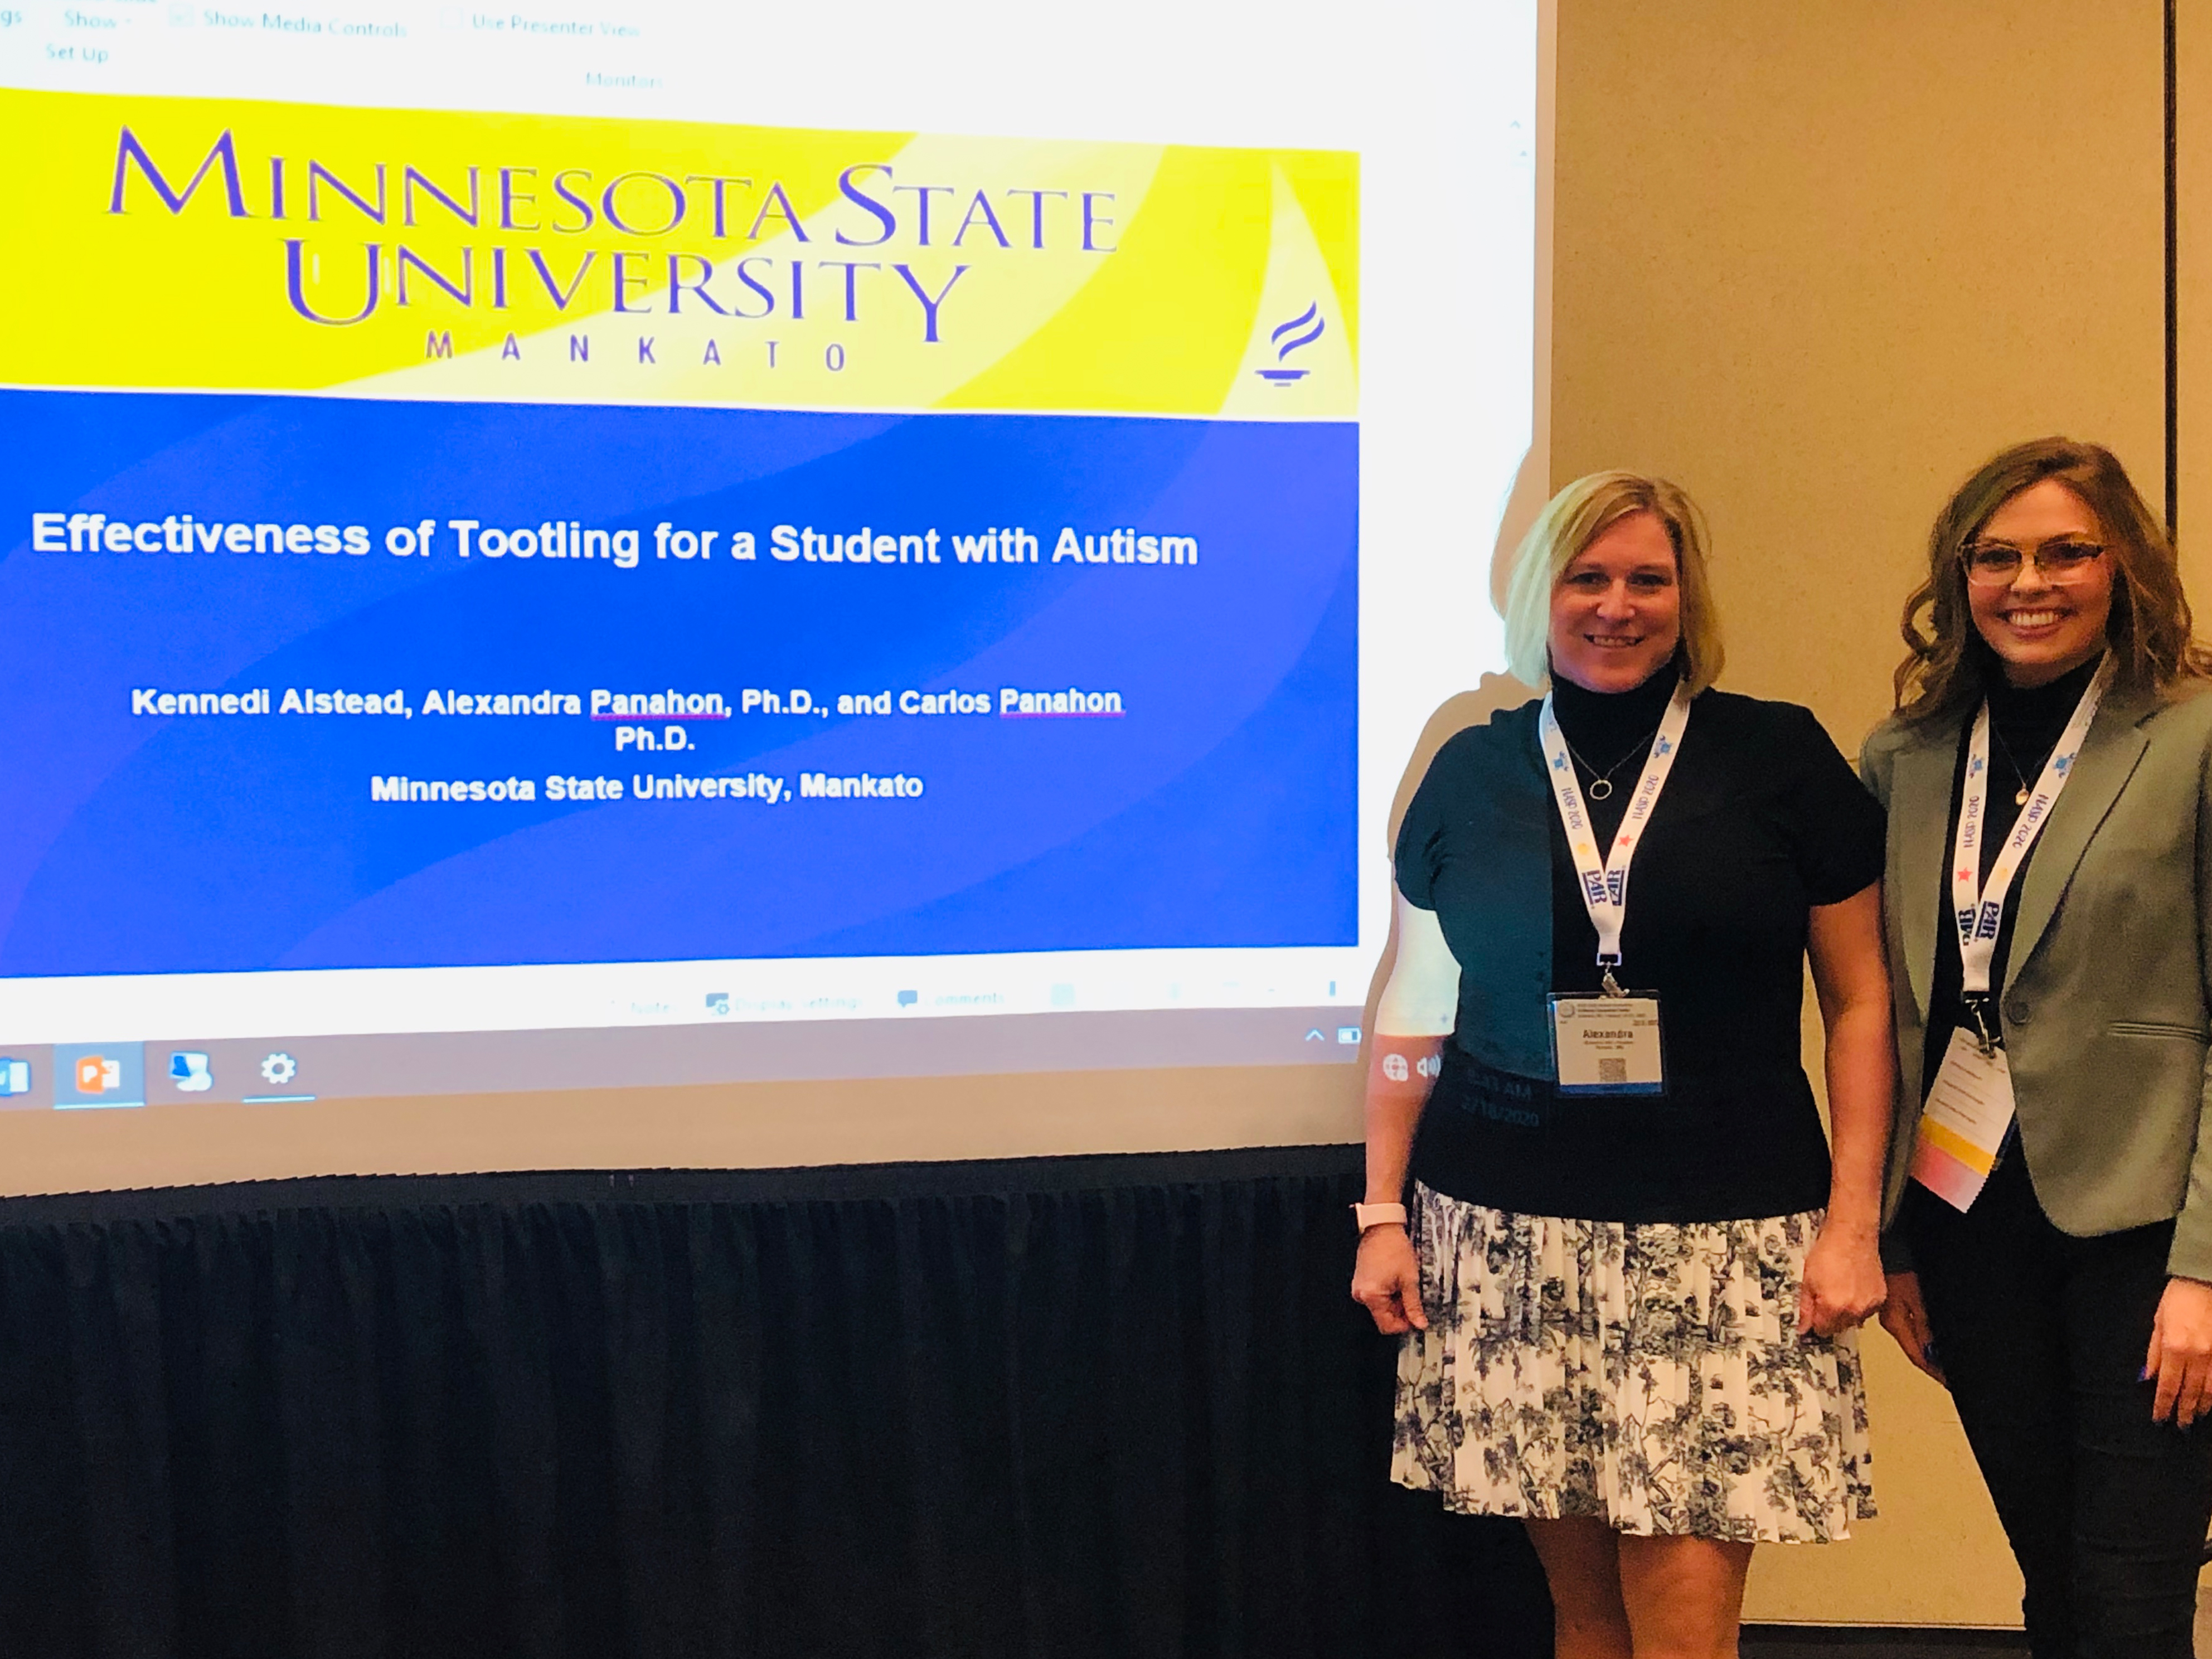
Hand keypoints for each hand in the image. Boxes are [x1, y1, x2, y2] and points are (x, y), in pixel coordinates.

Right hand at [1351, 1224, 1426, 1334]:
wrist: (1382, 1228)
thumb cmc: (1395, 1249)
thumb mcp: (1409, 1280)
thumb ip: (1413, 1305)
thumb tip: (1420, 1324)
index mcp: (1371, 1296)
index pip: (1387, 1326)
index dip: (1404, 1325)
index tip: (1416, 1318)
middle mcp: (1361, 1295)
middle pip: (1383, 1317)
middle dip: (1400, 1312)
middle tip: (1413, 1299)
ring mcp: (1359, 1288)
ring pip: (1381, 1307)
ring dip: (1395, 1303)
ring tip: (1405, 1286)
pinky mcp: (1361, 1281)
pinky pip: (1376, 1297)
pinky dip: (1388, 1295)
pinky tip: (1396, 1282)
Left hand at [1797, 1223, 1885, 1339]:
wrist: (1851, 1237)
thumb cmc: (1829, 1253)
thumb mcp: (1807, 1280)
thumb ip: (1805, 1307)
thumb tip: (1803, 1327)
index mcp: (1832, 1306)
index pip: (1822, 1330)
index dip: (1815, 1322)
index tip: (1813, 1316)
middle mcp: (1853, 1309)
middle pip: (1838, 1328)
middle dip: (1829, 1317)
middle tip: (1825, 1298)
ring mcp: (1869, 1305)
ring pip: (1853, 1320)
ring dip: (1846, 1312)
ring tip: (1840, 1290)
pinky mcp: (1880, 1298)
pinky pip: (1867, 1310)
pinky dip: (1859, 1304)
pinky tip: (1852, 1289)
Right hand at [1878, 1271, 1945, 1385]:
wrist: (1886, 1245)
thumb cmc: (1900, 1265)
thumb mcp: (1917, 1298)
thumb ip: (1924, 1328)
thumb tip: (1930, 1353)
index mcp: (1895, 1322)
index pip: (1917, 1356)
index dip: (1934, 1371)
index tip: (1947, 1381)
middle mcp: (1891, 1320)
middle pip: (1914, 1349)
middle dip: (1931, 1362)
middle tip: (1948, 1374)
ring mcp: (1890, 1312)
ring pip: (1911, 1339)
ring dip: (1926, 1349)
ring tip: (1942, 1358)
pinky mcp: (1893, 1303)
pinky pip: (1909, 1326)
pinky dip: (1921, 1335)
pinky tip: (1929, 1335)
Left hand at [2145, 1277, 2211, 1426]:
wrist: (2205, 1281)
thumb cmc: (2178, 1298)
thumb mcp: (2158, 1323)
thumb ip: (2153, 1353)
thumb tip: (2147, 1377)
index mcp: (2173, 1347)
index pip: (2166, 1385)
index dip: (2163, 1405)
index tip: (2160, 1418)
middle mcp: (2196, 1355)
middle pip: (2190, 1392)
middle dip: (2184, 1410)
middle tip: (2181, 1425)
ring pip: (2210, 1390)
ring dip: (2203, 1406)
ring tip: (2198, 1416)